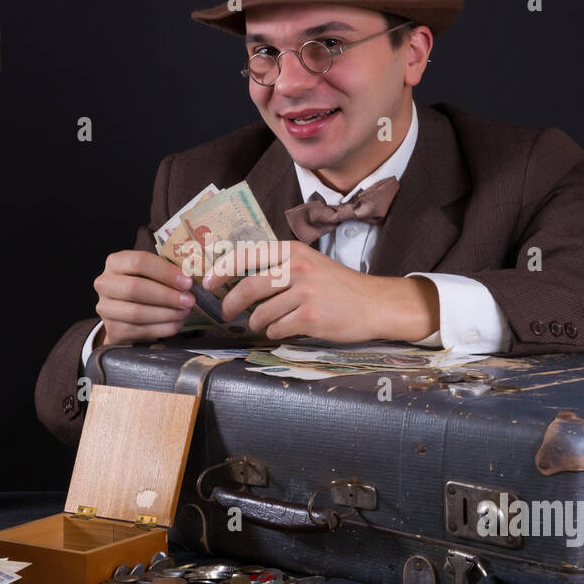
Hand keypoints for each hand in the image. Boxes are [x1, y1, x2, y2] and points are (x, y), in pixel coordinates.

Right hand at [93, 250, 195, 345]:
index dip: (165, 272)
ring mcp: (105, 308)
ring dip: (166, 313)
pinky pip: (139, 331)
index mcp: (116, 262)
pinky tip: (176, 324)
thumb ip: (169, 270)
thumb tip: (192, 275)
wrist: (125, 313)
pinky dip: (162, 329)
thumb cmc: (145, 286)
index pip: (139, 262)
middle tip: (189, 300)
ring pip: (136, 312)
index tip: (187, 282)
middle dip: (166, 296)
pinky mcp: (113, 330)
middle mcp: (105, 284)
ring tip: (184, 312)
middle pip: (135, 288)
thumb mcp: (153, 272)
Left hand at [203, 241, 439, 341]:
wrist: (374, 304)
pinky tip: (283, 329)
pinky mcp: (310, 317)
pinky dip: (274, 332)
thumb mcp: (309, 264)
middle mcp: (297, 268)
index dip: (222, 270)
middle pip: (248, 287)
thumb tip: (238, 280)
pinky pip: (277, 328)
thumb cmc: (338, 286)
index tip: (208, 283)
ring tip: (263, 323)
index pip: (246, 255)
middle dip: (231, 304)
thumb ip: (279, 267)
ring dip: (256, 323)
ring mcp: (305, 293)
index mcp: (293, 251)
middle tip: (226, 313)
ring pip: (261, 313)